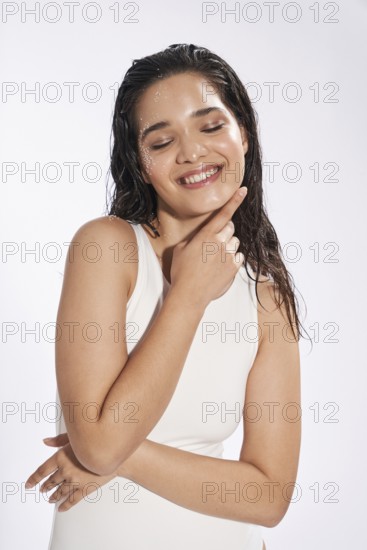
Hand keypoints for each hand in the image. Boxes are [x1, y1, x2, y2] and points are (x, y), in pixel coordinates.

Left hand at [24, 435, 118, 511]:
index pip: (42, 470)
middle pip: (50, 482)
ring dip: (53, 496)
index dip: (33, 479)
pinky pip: (72, 500)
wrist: (116, 452)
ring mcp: (75, 481)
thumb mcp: (76, 437)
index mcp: (61, 457)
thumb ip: (59, 440)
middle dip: (45, 486)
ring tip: (50, 499)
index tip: (28, 484)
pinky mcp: (85, 489)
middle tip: (42, 489)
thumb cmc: (96, 441)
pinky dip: (65, 505)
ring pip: (60, 492)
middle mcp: (66, 471)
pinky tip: (61, 508)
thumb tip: (45, 441)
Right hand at [169, 187, 246, 307]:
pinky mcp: (234, 267)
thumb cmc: (181, 271)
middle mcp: (219, 242)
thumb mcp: (181, 248)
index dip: (235, 200)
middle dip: (224, 232)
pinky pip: (239, 256)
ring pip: (235, 242)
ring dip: (228, 246)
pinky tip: (220, 267)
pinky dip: (232, 259)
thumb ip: (194, 238)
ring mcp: (228, 254)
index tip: (243, 190)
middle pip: (230, 227)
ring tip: (214, 259)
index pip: (223, 214)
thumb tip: (202, 235)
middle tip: (213, 244)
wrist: (189, 294)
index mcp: (206, 235)